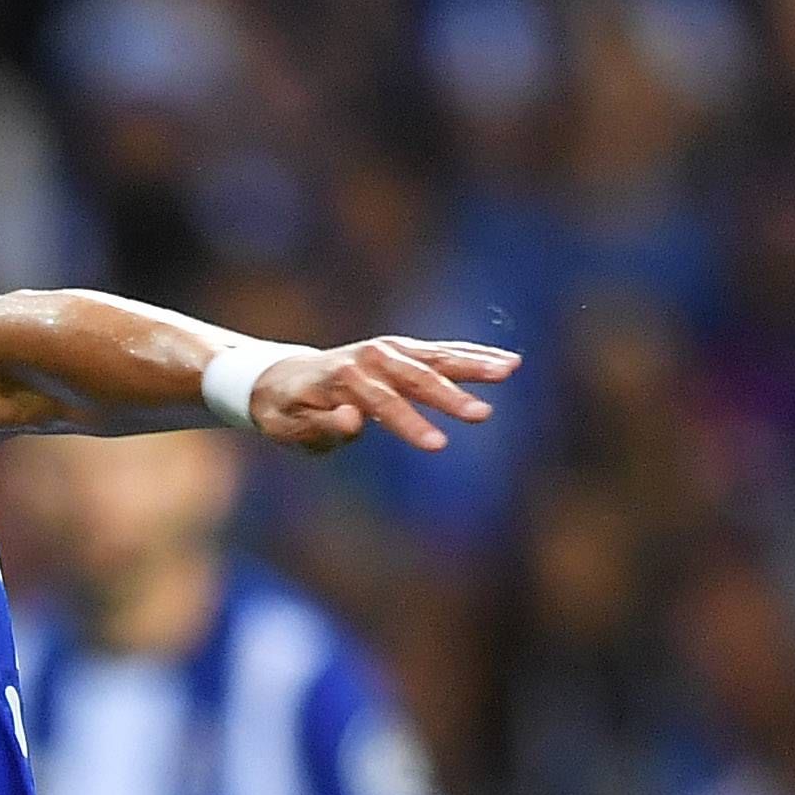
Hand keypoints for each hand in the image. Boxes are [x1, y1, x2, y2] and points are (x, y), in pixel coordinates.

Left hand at [245, 337, 517, 454]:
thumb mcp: (289, 428)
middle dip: (449, 397)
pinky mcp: (405, 349)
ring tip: (510, 370)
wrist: (284, 378)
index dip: (410, 424)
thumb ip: (321, 427)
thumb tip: (352, 421)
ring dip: (474, 364)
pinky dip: (474, 354)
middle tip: (481, 416)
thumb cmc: (286, 412)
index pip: (381, 403)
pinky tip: (507, 361)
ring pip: (437, 357)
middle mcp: (371, 356)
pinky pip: (444, 352)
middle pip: (415, 377)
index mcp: (342, 378)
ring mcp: (390, 349)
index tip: (437, 445)